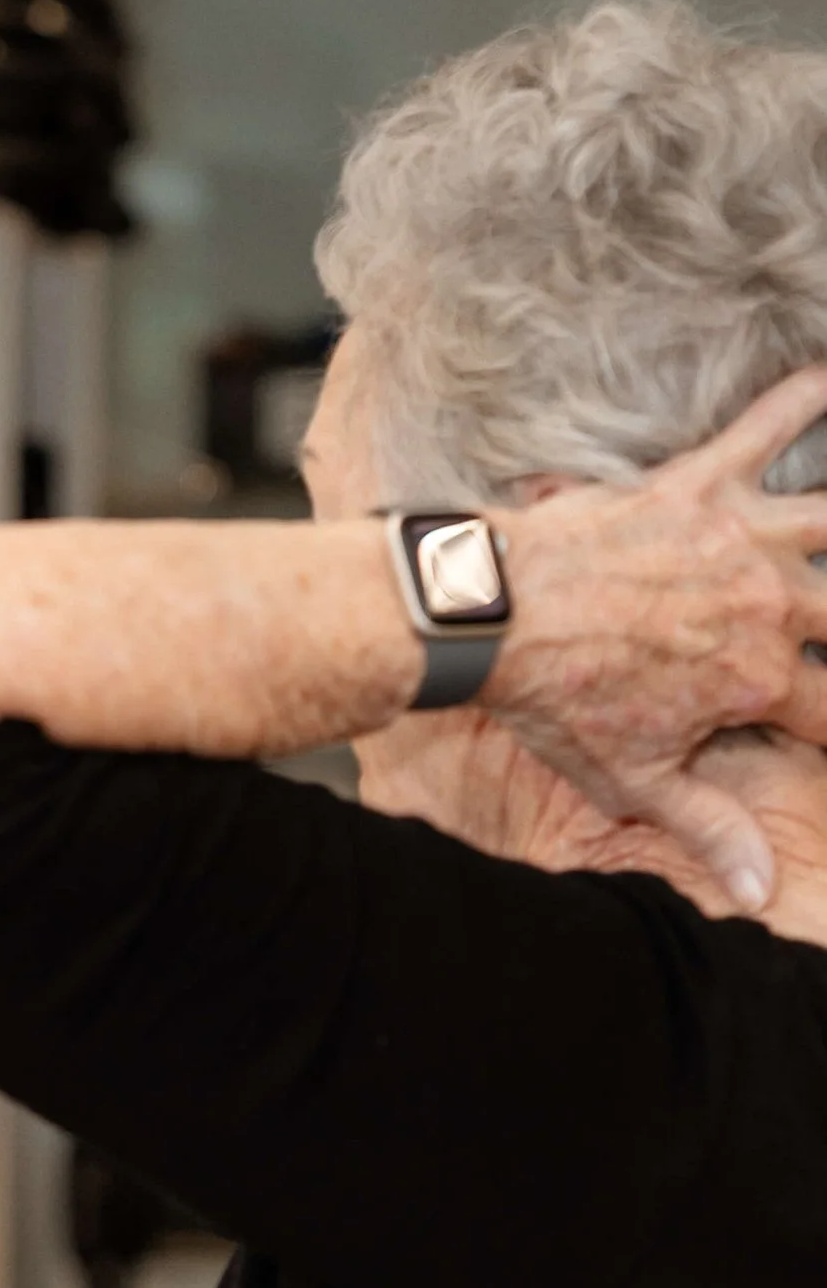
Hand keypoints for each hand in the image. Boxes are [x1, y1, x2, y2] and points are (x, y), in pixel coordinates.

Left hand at [486, 360, 826, 910]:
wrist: (491, 614)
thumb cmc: (554, 698)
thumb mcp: (631, 778)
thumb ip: (706, 826)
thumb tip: (759, 889)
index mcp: (756, 680)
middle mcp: (768, 604)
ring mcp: (740, 539)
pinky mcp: (701, 484)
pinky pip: (767, 428)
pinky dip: (806, 398)